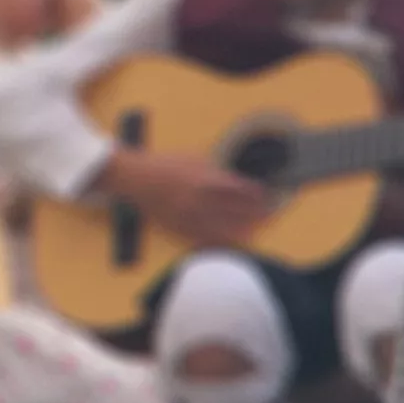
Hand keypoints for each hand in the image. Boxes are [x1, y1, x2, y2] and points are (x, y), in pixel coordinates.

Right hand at [98, 148, 269, 247]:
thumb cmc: (164, 165)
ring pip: (223, 229)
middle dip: (255, 215)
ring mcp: (188, 216)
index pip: (239, 190)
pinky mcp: (178, 228)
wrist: (134, 178)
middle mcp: (198, 200)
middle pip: (235, 212)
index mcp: (203, 180)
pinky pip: (204, 239)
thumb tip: (240, 184)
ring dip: (241, 231)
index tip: (268, 198)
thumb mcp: (194, 160)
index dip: (256, 196)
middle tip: (269, 217)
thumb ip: (217, 172)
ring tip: (254, 231)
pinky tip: (231, 243)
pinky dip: (220, 241)